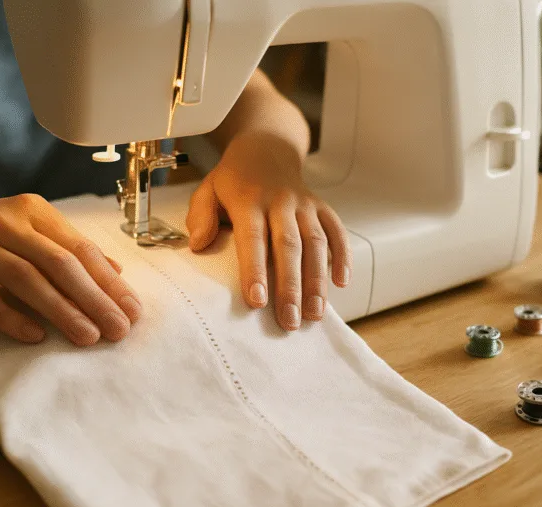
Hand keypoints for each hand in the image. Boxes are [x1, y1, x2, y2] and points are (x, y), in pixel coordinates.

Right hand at [0, 192, 140, 344]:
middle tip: (117, 329)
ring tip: (88, 336)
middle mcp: (6, 222)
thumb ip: (71, 250)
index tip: (132, 311)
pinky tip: (35, 336)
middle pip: (58, 263)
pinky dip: (10, 316)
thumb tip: (117, 274)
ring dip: (60, 310)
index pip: (80, 248)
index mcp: (35, 211)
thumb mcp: (35, 231)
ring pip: (23, 278)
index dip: (109, 282)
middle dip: (93, 298)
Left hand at [185, 132, 351, 330]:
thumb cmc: (234, 180)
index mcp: (249, 199)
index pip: (253, 238)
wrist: (266, 149)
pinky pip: (337, 232)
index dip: (255, 271)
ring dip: (317, 280)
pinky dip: (342, 256)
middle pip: (289, 246)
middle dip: (291, 286)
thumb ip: (200, 216)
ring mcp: (305, 204)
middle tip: (289, 321)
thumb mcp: (208, 190)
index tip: (257, 302)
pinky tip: (341, 283)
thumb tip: (199, 244)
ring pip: (316, 243)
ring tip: (314, 315)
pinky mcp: (322, 208)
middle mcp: (281, 201)